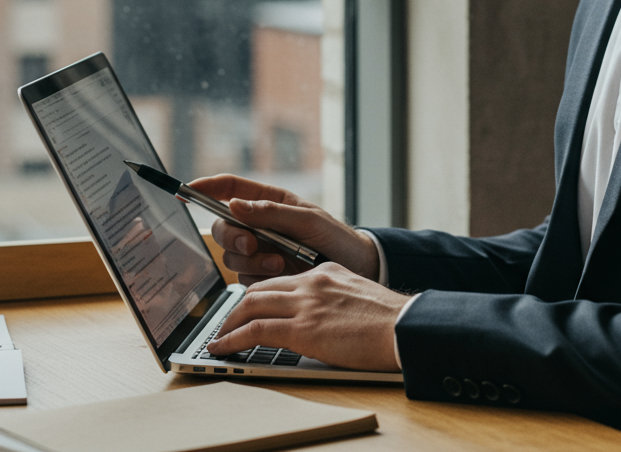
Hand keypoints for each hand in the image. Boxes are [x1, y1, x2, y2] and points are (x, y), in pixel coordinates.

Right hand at [187, 174, 379, 284]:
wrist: (356, 270)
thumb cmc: (336, 237)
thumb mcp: (309, 220)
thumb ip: (272, 213)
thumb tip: (234, 204)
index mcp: (270, 202)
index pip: (231, 188)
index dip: (207, 187)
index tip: (187, 188)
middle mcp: (259, 225)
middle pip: (223, 226)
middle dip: (231, 236)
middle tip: (252, 244)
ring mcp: (260, 251)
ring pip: (231, 255)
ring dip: (250, 260)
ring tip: (279, 262)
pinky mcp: (263, 276)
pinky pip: (243, 277)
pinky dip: (257, 277)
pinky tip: (280, 274)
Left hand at [207, 262, 405, 371]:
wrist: (402, 327)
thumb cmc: (388, 320)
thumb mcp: (356, 296)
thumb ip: (333, 298)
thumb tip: (320, 316)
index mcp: (325, 272)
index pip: (281, 279)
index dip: (260, 294)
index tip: (248, 306)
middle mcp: (311, 281)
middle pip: (260, 287)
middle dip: (237, 306)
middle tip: (225, 321)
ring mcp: (306, 303)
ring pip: (251, 304)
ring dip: (229, 322)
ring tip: (218, 337)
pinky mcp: (302, 328)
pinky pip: (255, 330)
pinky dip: (233, 338)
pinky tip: (222, 348)